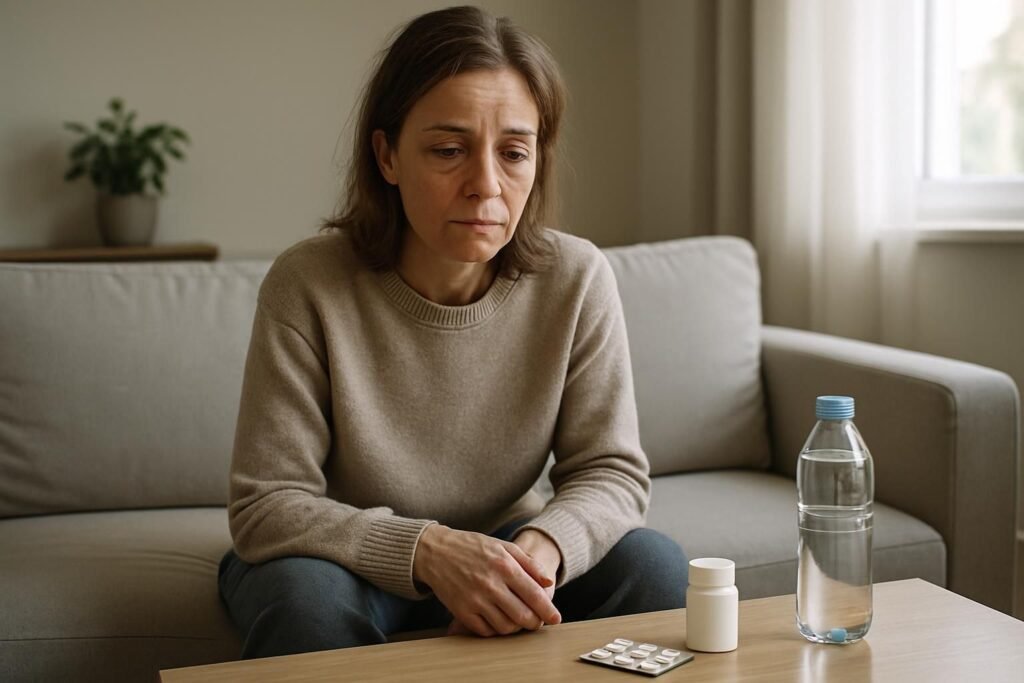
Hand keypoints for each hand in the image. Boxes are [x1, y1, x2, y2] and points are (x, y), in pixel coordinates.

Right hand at [413, 525, 561, 636]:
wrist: (435, 552)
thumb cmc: (472, 547)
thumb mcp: (502, 546)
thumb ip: (528, 563)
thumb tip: (548, 582)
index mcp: (504, 566)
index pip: (534, 594)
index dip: (548, 610)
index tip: (556, 619)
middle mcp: (490, 584)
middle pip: (523, 616)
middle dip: (535, 623)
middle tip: (537, 622)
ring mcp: (475, 600)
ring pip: (505, 627)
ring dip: (516, 628)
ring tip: (518, 620)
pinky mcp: (461, 611)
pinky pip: (485, 631)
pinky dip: (496, 630)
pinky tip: (498, 620)